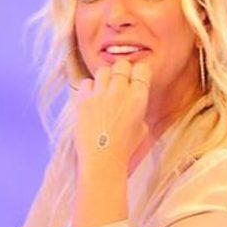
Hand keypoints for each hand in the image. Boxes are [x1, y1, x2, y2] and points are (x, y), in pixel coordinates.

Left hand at [73, 57, 151, 171]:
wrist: (102, 160)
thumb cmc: (125, 149)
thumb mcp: (142, 129)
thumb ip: (139, 110)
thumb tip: (133, 101)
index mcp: (139, 98)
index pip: (142, 69)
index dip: (139, 73)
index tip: (136, 79)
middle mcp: (120, 92)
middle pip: (122, 65)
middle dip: (122, 72)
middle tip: (119, 83)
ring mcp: (100, 95)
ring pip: (103, 71)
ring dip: (105, 78)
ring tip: (104, 91)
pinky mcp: (83, 100)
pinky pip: (86, 83)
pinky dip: (90, 89)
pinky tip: (92, 99)